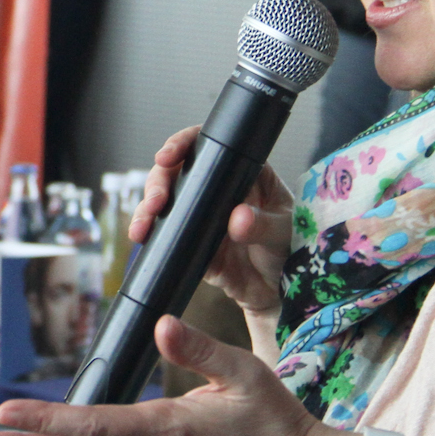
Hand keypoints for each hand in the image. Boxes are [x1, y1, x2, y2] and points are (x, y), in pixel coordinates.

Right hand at [133, 126, 293, 322]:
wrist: (280, 291)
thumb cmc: (292, 250)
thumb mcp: (285, 232)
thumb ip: (264, 225)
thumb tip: (237, 217)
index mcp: (242, 172)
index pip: (207, 146)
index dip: (182, 144)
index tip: (168, 156)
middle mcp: (216, 189)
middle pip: (176, 172)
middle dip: (158, 182)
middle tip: (157, 201)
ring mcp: (199, 215)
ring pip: (164, 202)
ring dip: (146, 211)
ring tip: (142, 229)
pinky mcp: (189, 242)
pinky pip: (164, 234)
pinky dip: (150, 235)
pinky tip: (144, 240)